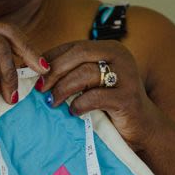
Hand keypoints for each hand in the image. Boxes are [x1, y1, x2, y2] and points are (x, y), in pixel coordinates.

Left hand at [38, 40, 157, 151]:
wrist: (141, 128)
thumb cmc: (109, 105)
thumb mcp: (91, 83)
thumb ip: (72, 72)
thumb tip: (33, 69)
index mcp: (109, 48)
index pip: (74, 45)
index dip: (51, 58)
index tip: (33, 74)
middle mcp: (120, 56)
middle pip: (79, 54)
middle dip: (54, 71)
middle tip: (39, 88)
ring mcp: (127, 76)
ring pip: (85, 73)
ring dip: (62, 88)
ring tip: (52, 102)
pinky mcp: (128, 98)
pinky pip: (95, 97)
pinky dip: (79, 104)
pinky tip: (73, 112)